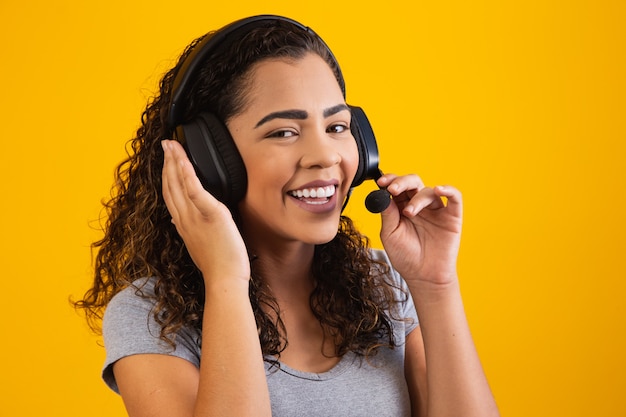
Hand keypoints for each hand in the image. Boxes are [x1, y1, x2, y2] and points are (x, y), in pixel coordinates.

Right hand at [161, 140, 249, 283]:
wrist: (225, 280)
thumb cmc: (219, 266)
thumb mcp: (199, 246)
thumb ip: (189, 230)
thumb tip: (179, 220)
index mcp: (183, 225)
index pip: (170, 195)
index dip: (166, 176)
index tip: (166, 161)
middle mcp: (184, 219)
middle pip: (170, 185)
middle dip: (167, 163)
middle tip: (166, 144)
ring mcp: (195, 216)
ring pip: (179, 184)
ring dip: (174, 161)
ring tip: (172, 145)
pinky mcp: (211, 214)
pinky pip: (195, 189)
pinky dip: (188, 172)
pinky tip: (184, 159)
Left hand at [378, 174, 462, 287]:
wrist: (423, 276)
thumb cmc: (405, 257)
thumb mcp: (390, 235)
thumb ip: (387, 214)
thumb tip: (382, 195)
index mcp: (401, 208)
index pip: (397, 187)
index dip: (390, 180)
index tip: (382, 182)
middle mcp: (419, 206)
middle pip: (413, 183)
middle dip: (402, 182)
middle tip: (393, 189)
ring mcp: (436, 210)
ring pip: (428, 191)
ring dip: (417, 198)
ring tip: (409, 213)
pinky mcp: (452, 217)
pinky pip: (455, 198)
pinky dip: (449, 190)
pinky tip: (439, 189)